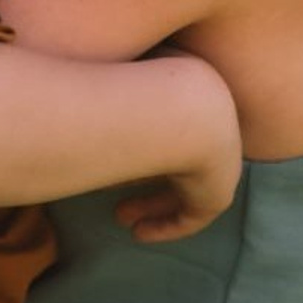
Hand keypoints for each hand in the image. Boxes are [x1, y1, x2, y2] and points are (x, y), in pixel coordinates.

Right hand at [111, 50, 241, 243]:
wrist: (183, 103)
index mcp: (194, 99)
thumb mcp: (123, 69)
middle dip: (145, 180)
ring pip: (184, 191)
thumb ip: (112, 81)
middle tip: (117, 193)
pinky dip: (165, 226)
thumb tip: (83, 96)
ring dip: (151, 205)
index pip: (170, 129)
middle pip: (178, 162)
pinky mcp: (219, 192)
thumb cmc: (145, 75)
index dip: (141, 144)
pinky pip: (191, 217)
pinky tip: (139, 232)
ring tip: (120, 217)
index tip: (115, 157)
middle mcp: (211, 131)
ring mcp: (219, 162)